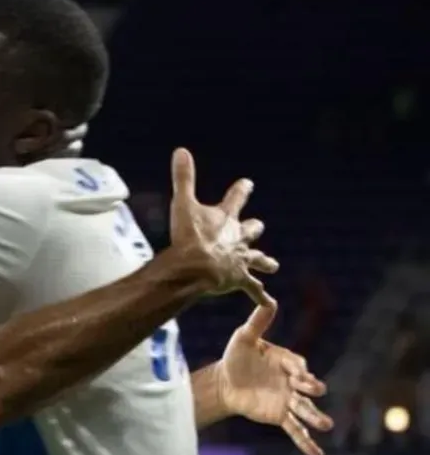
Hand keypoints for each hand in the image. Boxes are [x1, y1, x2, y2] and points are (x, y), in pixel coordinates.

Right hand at [168, 147, 278, 304]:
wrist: (197, 267)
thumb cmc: (189, 236)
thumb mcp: (183, 203)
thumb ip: (183, 178)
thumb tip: (181, 150)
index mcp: (225, 218)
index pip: (236, 198)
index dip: (241, 190)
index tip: (248, 183)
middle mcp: (237, 238)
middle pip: (250, 230)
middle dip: (252, 228)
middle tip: (257, 226)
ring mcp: (240, 260)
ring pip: (256, 259)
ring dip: (263, 261)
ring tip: (273, 265)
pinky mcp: (238, 280)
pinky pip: (252, 290)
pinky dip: (260, 296)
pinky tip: (269, 304)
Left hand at [216, 303, 333, 454]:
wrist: (225, 381)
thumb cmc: (236, 357)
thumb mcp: (243, 338)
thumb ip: (257, 323)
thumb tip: (268, 300)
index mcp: (286, 361)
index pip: (297, 365)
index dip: (298, 369)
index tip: (297, 373)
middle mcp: (292, 382)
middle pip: (306, 387)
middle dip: (312, 388)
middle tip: (316, 390)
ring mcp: (288, 400)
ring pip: (305, 409)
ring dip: (316, 418)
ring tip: (327, 425)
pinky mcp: (281, 416)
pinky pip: (296, 429)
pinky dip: (306, 442)